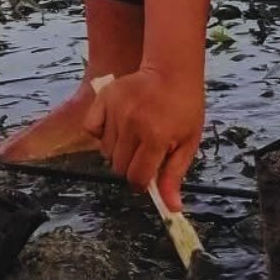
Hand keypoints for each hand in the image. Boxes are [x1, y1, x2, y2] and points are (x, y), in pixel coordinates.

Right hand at [83, 67, 203, 210]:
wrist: (172, 70)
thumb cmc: (185, 108)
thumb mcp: (188, 143)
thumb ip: (175, 175)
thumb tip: (172, 208)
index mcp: (156, 138)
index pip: (137, 177)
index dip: (142, 183)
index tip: (148, 176)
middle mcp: (133, 124)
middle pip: (119, 167)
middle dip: (131, 167)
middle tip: (143, 153)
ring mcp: (116, 110)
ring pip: (106, 151)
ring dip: (118, 151)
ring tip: (134, 136)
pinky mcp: (105, 98)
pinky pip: (91, 128)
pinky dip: (100, 133)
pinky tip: (116, 128)